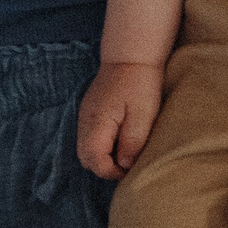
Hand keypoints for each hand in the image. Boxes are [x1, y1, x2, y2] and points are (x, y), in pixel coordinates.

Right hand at [76, 61, 164, 178]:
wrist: (131, 56)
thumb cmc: (140, 84)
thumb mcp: (143, 116)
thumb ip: (132, 143)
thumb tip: (125, 165)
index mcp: (97, 122)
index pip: (94, 160)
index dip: (111, 171)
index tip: (130, 169)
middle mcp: (85, 121)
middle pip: (85, 158)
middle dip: (105, 167)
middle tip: (128, 164)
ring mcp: (84, 115)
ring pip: (85, 149)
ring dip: (103, 157)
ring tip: (125, 153)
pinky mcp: (89, 112)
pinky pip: (88, 137)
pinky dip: (101, 146)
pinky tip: (119, 140)